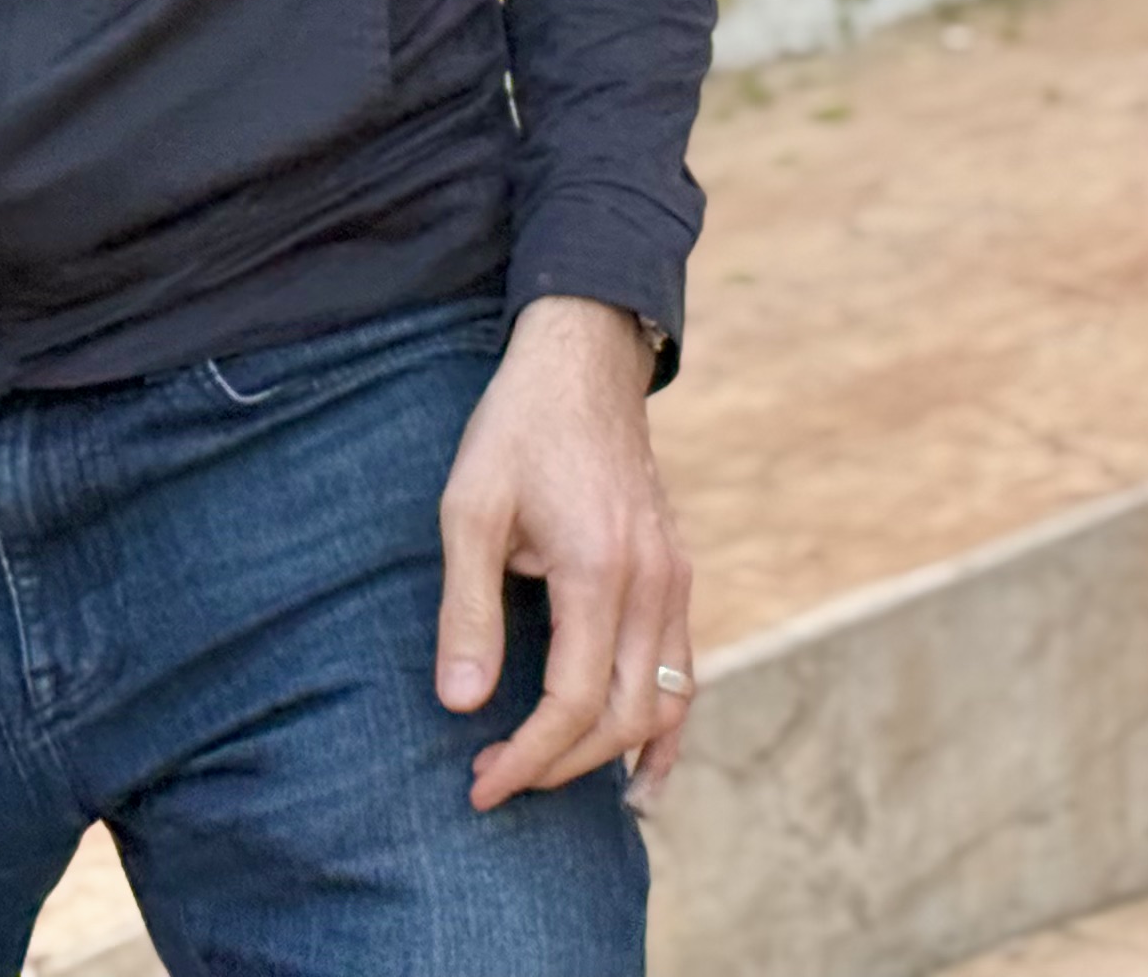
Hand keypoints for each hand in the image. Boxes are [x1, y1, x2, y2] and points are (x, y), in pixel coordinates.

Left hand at [435, 296, 695, 807]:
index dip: (526, 757)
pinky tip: (641, 776)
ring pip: (666, 702)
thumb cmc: (518, 428)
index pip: (572, 700)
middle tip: (494, 777)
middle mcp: (653, 581)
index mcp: (599, 566)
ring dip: (610, 755)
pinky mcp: (678, 574)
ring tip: (549, 780)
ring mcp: (676, 578)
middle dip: (559, 765)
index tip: (480, 785)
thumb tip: (461, 704)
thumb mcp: (470, 508)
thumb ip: (467, 609)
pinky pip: (686, 672)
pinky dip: (668, 730)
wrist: (583, 361)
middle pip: (623, 715)